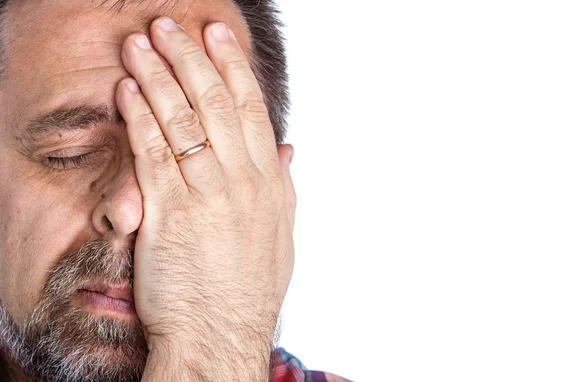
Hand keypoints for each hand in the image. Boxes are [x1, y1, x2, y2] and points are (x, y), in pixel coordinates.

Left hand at [115, 17, 295, 378]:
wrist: (222, 332)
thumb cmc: (249, 288)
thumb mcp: (281, 234)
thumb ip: (284, 186)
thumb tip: (287, 149)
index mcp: (269, 183)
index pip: (252, 110)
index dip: (234, 69)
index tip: (221, 39)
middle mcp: (240, 181)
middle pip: (216, 104)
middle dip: (192, 59)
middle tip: (174, 27)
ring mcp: (205, 194)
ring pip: (183, 120)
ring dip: (160, 76)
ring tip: (143, 45)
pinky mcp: (169, 212)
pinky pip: (152, 153)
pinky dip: (139, 118)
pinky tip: (128, 91)